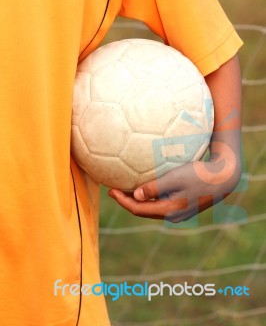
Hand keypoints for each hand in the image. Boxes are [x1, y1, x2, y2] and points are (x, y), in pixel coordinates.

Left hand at [108, 132, 241, 222]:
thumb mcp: (175, 178)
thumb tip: (136, 196)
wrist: (223, 178)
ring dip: (137, 201)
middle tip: (113, 190)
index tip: (110, 190)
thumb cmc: (199, 175)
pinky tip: (145, 189)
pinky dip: (149, 198)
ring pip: (151, 209)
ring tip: (125, 190)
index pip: (138, 209)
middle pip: (143, 212)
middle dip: (127, 202)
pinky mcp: (183, 207)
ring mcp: (179, 213)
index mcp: (169, 211)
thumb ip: (155, 187)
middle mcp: (173, 216)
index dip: (122, 201)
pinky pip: (160, 205)